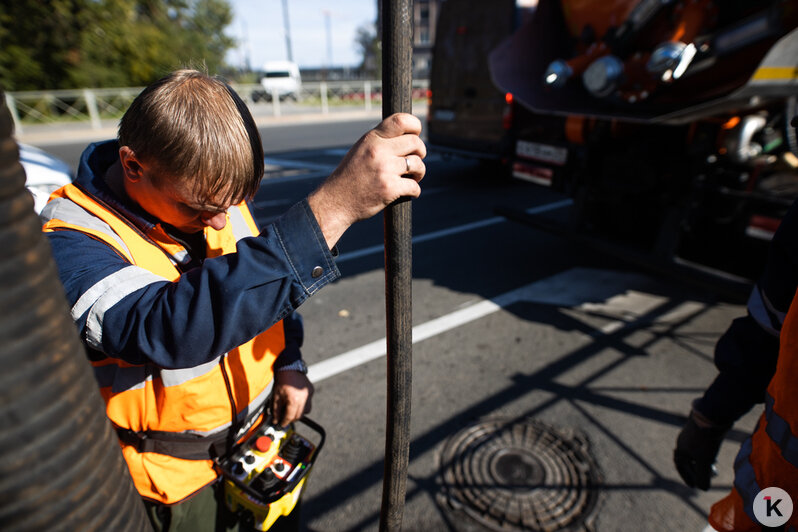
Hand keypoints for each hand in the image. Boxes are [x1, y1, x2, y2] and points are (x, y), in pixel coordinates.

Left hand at [272, 370, 313, 426]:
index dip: (284, 422)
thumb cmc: (282, 380)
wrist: (289, 367)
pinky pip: (308, 401)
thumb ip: (276, 410)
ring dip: (299, 412)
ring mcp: (309, 394)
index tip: (281, 424)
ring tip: (292, 409)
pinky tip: (296, 400)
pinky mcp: (311, 390)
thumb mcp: (275, 397)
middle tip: (285, 418)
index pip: (290, 417)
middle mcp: (304, 398)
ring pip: (306, 410)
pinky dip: (303, 403)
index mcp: (294, 400)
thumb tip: (276, 420)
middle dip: (292, 418)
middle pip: (299, 415)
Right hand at [308, 113, 426, 247]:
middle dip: (421, 152)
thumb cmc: (350, 177)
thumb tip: (408, 136)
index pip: (401, 121)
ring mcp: (385, 170)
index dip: (415, 125)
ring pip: (418, 164)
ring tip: (413, 177)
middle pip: (416, 143)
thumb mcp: (360, 150)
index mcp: (371, 139)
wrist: (336, 202)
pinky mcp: (390, 188)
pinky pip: (414, 186)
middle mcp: (378, 151)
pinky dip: (415, 191)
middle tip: (415, 161)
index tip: (416, 134)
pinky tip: (409, 192)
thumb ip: (380, 142)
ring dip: (419, 172)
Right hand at [673, 409, 728, 489]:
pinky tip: (714, 454)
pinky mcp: (700, 430)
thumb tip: (703, 488)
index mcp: (680, 450)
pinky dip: (706, 453)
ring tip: (712, 468)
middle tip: (706, 478)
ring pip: (695, 452)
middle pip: (688, 460)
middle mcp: (683, 442)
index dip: (687, 477)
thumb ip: (702, 477)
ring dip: (703, 462)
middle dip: (697, 471)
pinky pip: (701, 445)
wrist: (711, 417)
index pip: (680, 467)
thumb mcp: (704, 462)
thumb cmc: (705, 441)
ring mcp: (691, 435)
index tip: (694, 486)